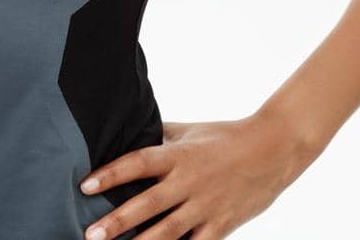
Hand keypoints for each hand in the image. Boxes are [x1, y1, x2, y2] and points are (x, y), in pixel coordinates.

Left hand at [78, 115, 318, 239]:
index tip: (85, 185)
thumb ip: (160, 136)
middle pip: (148, 204)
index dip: (111, 173)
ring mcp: (206, 206)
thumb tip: (128, 132)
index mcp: (179, 155)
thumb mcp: (190, 130)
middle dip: (118, 220)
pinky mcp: (221, 225)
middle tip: (91, 234)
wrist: (273, 148)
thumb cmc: (226, 136)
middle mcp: (189, 181)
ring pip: (168, 232)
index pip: (138, 163)